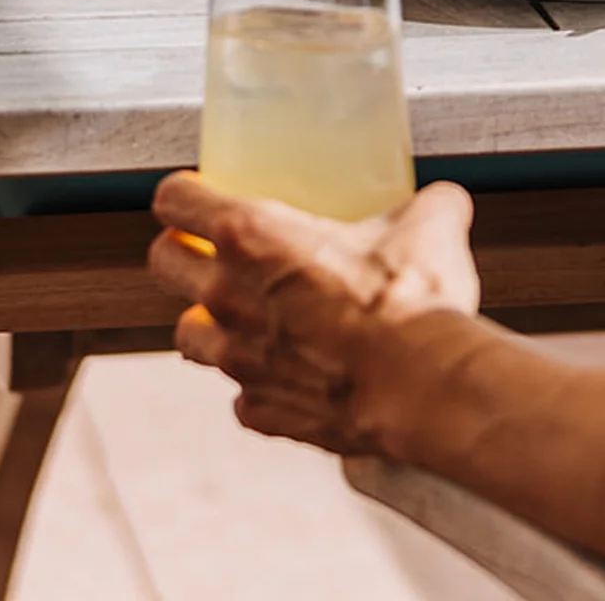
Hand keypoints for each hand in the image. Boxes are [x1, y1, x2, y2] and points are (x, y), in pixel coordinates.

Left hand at [148, 170, 480, 453]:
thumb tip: (442, 201)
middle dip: (180, 252)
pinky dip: (259, 382)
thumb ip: (424, 204)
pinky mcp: (261, 410)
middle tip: (215, 250)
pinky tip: (292, 371)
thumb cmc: (410, 299)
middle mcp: (227, 295)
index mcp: (252, 235)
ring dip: (210, 323)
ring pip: (188, 336)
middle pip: (163, 263)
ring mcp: (237, 360)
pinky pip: (242, 395)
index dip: (183, 194)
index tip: (197, 194)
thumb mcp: (427, 222)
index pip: (174, 200)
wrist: (420, 386)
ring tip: (247, 315)